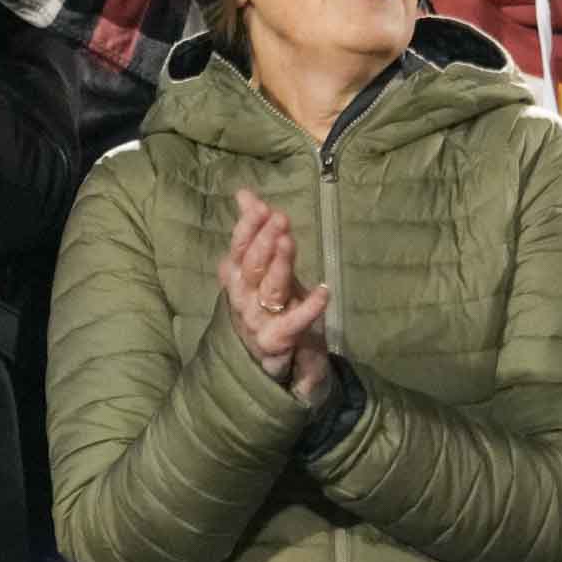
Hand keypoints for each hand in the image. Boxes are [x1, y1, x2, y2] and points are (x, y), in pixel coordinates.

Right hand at [217, 189, 330, 388]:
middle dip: (264, 241)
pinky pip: (292, 324)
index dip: (247, 228)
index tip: (260, 207)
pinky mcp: (277, 344)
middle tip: (280, 220)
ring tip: (289, 242)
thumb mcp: (269, 269)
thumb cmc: (275, 312)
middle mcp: (243, 300)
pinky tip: (324, 291)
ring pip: (267, 291)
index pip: (238, 250)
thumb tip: (245, 194)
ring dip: (279, 266)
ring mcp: (257, 323)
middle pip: (250, 267)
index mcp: (238, 281)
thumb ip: (257, 233)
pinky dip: (308, 308)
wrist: (281, 368)